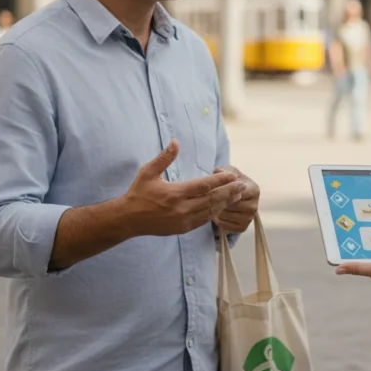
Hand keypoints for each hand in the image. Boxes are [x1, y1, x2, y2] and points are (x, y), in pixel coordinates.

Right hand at [119, 140, 245, 236]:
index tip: (233, 175)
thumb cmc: (138, 193)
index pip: (203, 186)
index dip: (220, 180)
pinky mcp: (183, 229)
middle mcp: (181, 209)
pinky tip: (223, 206)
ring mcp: (183, 220)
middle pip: (212, 199)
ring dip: (225, 202)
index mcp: (175, 193)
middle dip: (229, 192)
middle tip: (242, 185)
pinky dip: (215, 212)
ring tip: (238, 194)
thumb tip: (176, 142)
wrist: (128, 219)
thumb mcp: (148, 172)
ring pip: (210, 211)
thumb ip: (164, 158)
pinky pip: (204, 220)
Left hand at [212, 166, 259, 233]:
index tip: (215, 188)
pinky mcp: (242, 228)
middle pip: (231, 205)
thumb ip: (224, 171)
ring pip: (225, 215)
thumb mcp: (229, 172)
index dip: (224, 190)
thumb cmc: (232, 182)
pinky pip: (224, 225)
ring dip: (215, 210)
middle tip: (210, 197)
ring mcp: (249, 219)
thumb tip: (218, 171)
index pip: (237, 192)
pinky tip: (216, 212)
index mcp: (254, 190)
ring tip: (212, 204)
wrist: (237, 196)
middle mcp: (254, 206)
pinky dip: (217, 219)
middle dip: (218, 201)